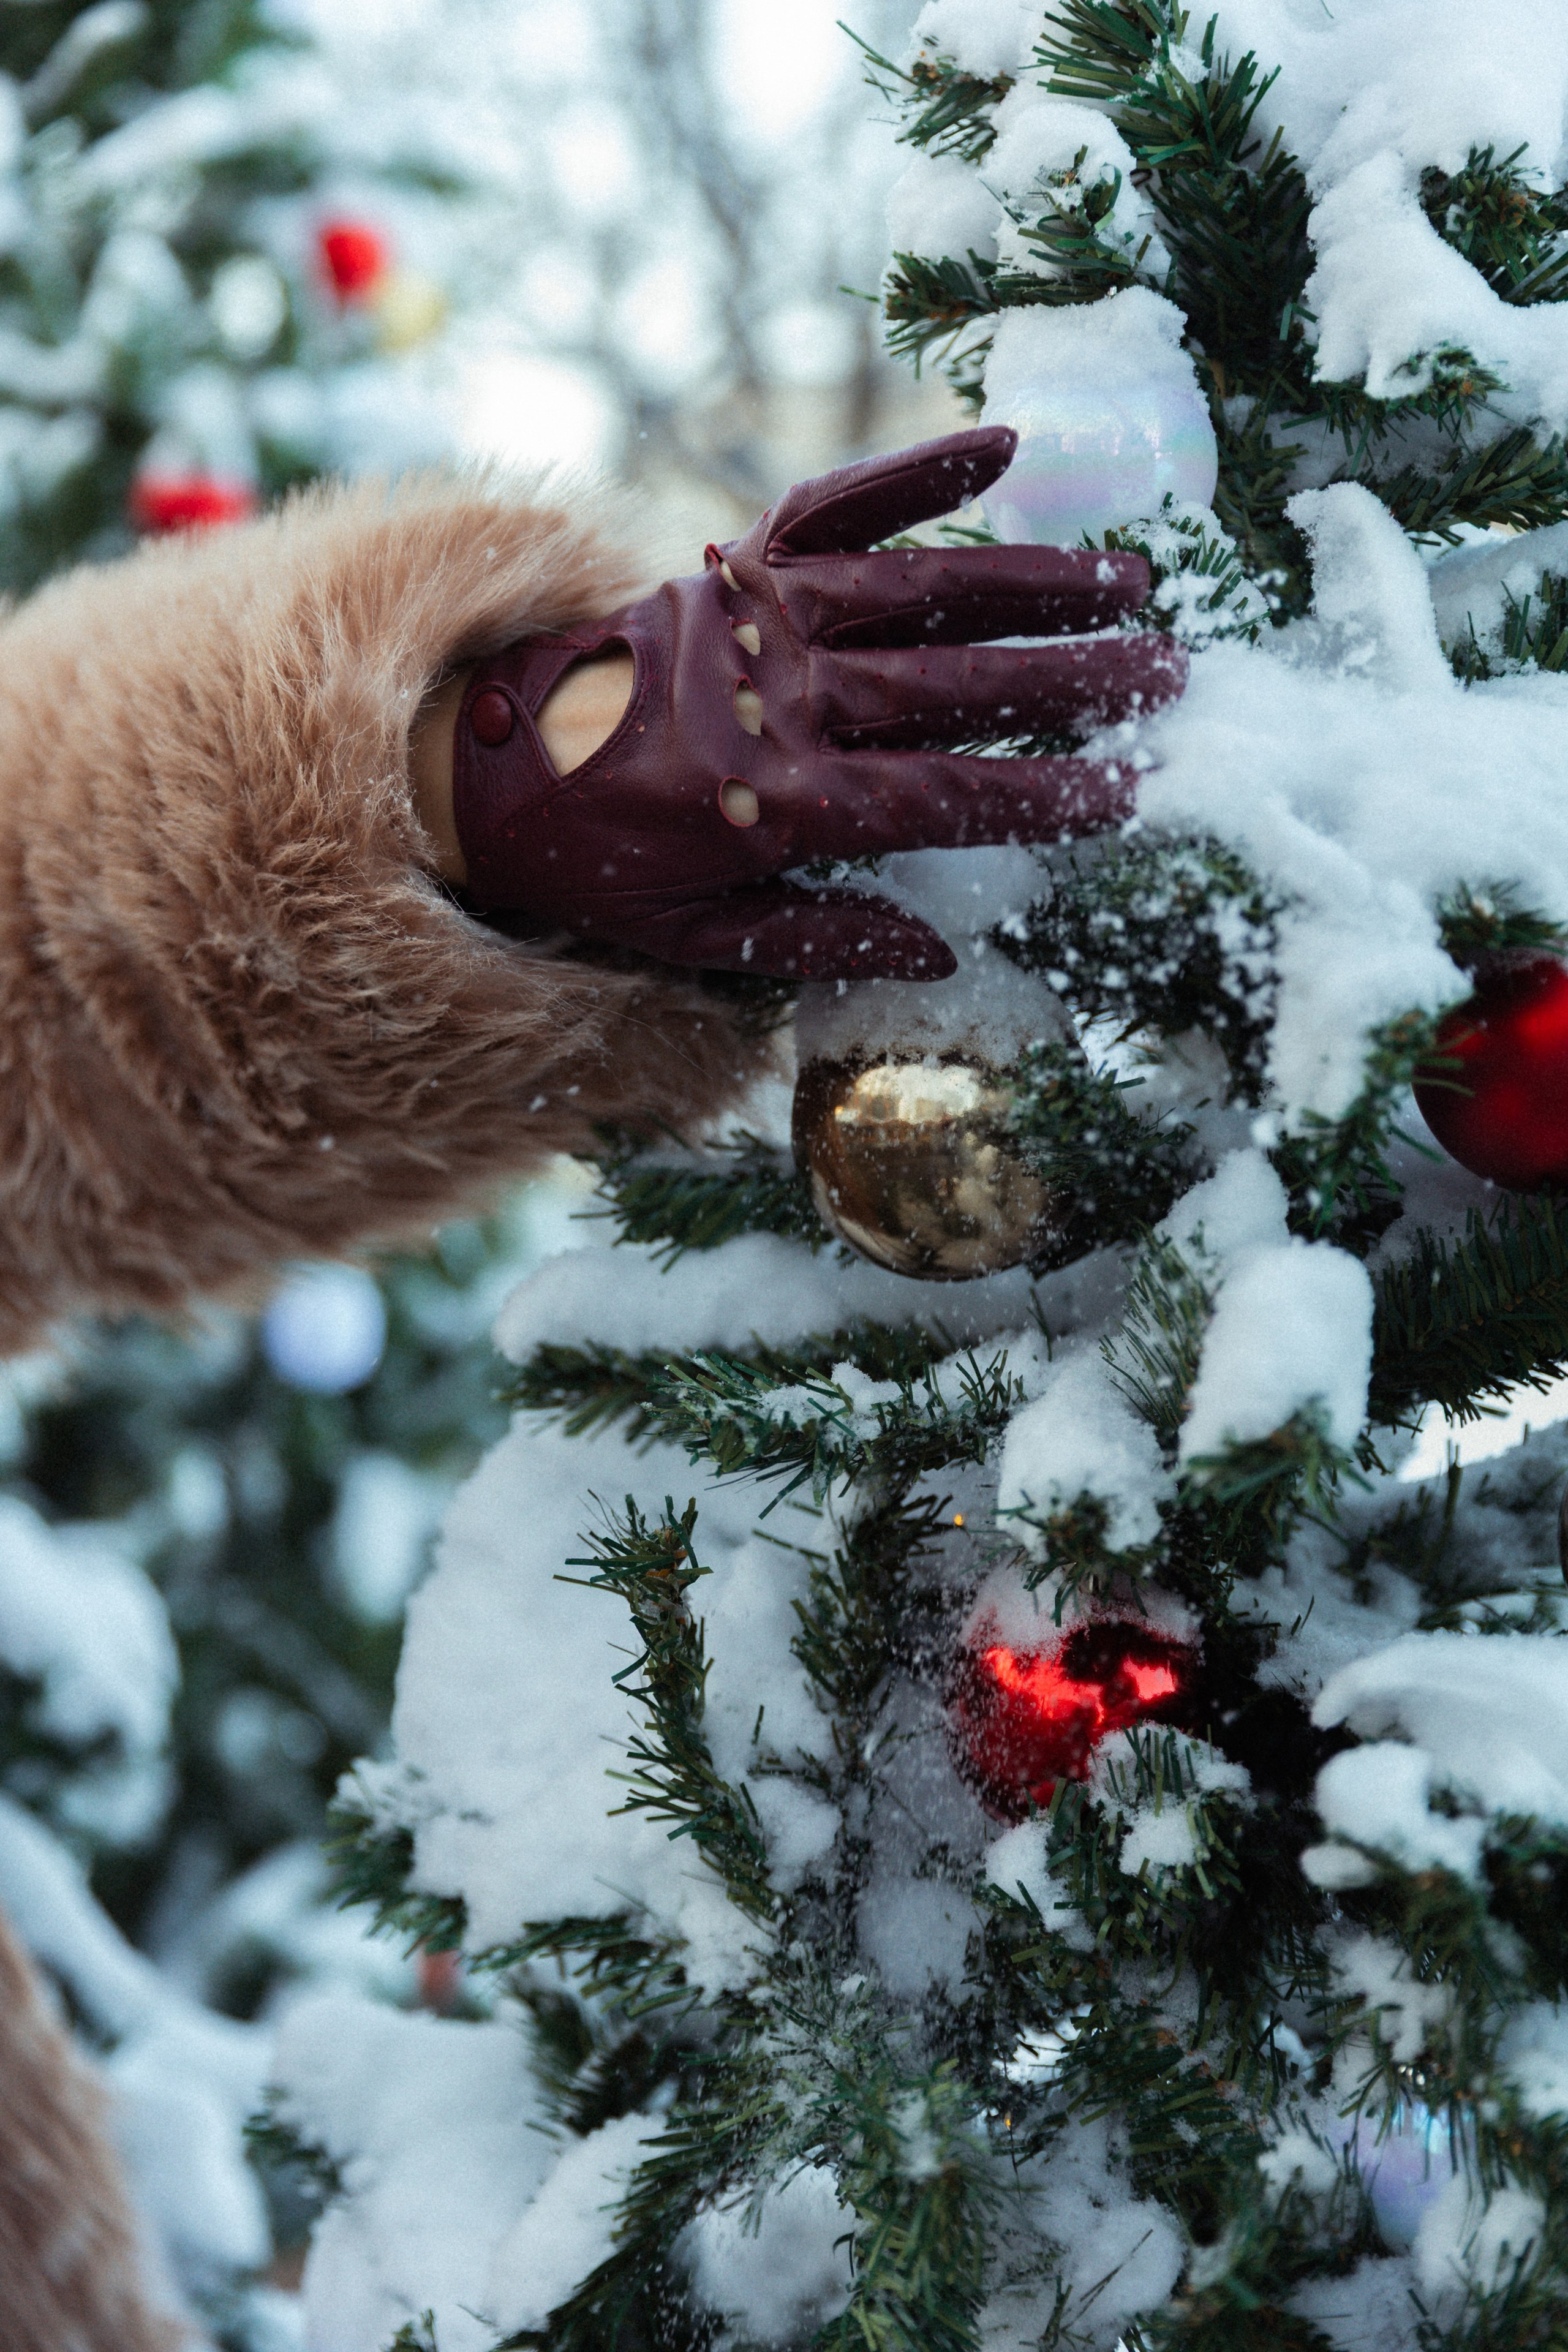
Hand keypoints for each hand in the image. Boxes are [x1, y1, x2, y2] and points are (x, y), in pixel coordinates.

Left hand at [449, 426, 1184, 979]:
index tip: (1128, 788)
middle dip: (1070, 679)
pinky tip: (1000, 443)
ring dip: (1030, 579)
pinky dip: (913, 471)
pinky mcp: (737, 560)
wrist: (480, 761)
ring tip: (1124, 579)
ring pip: (921, 588)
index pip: (942, 795)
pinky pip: (837, 504)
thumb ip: (817, 938)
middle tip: (1166, 671)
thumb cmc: (598, 860)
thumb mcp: (693, 934)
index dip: (1041, 791)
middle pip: (956, 685)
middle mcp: (785, 697)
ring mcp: (762, 616)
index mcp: (781, 800)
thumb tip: (938, 953)